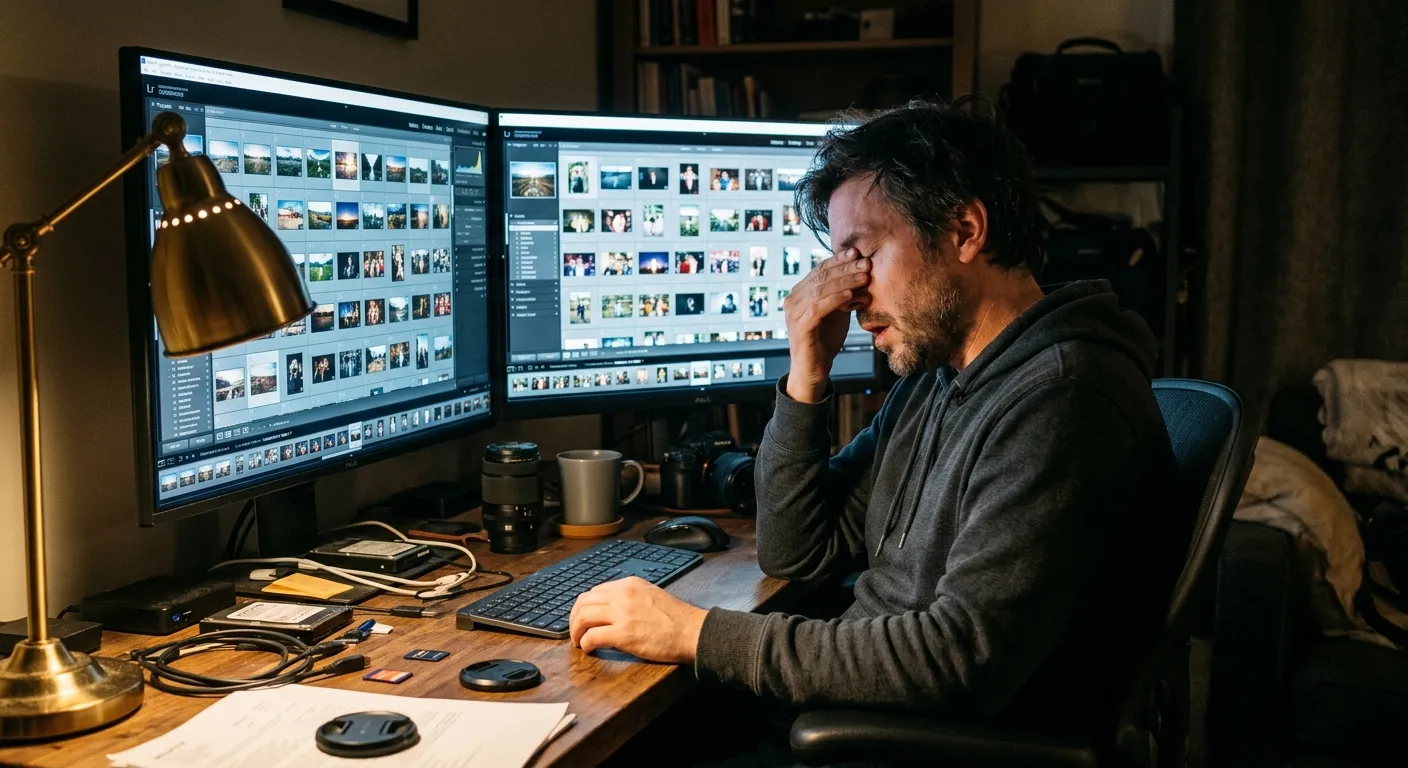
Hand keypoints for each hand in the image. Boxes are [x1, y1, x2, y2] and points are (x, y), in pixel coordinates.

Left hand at [568, 577, 706, 663]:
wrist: (692, 631)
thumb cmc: (677, 619)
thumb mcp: (651, 595)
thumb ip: (631, 597)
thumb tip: (613, 609)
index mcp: (629, 584)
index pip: (595, 591)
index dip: (585, 607)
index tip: (584, 619)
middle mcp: (623, 594)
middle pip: (583, 602)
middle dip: (574, 619)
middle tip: (575, 632)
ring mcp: (622, 613)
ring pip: (583, 617)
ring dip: (576, 631)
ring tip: (579, 642)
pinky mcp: (623, 633)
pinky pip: (592, 636)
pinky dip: (586, 643)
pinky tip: (589, 649)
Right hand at [784, 248, 870, 402]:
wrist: (814, 369)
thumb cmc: (825, 339)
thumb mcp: (838, 311)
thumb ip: (845, 293)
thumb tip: (864, 274)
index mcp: (800, 292)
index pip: (820, 269)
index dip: (838, 260)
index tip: (858, 253)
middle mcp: (792, 299)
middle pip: (821, 277)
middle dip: (845, 268)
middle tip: (866, 263)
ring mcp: (793, 314)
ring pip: (820, 290)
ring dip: (844, 281)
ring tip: (864, 277)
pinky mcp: (799, 328)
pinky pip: (818, 308)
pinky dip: (835, 299)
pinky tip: (851, 295)